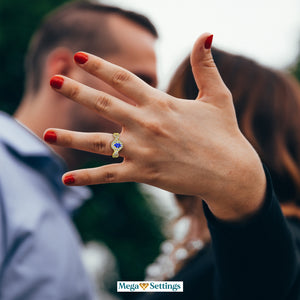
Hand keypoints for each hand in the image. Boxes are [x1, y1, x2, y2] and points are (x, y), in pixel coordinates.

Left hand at [45, 33, 265, 220]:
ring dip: (71, 138)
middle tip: (54, 80)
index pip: (124, 79)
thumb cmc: (224, 133)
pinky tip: (65, 178)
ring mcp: (143, 151)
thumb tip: (207, 34)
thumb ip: (206, 66)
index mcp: (161, 103)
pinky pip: (109, 175)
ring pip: (99, 143)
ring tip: (46, 132)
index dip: (100, 66)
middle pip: (104, 105)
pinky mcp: (144, 174)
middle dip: (77, 92)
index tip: (79, 57)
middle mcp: (147, 125)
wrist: (230, 172)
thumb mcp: (217, 96)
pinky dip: (87, 177)